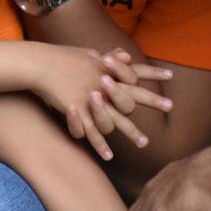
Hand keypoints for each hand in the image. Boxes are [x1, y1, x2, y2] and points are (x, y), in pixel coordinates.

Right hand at [31, 46, 171, 161]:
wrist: (40, 63)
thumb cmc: (60, 57)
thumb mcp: (87, 53)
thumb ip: (105, 56)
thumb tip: (120, 53)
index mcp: (106, 70)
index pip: (134, 71)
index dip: (152, 73)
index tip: (170, 75)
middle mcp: (103, 84)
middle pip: (132, 95)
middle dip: (153, 101)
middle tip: (170, 106)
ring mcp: (92, 98)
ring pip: (116, 119)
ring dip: (130, 132)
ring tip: (144, 143)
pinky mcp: (78, 110)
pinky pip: (91, 132)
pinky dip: (100, 145)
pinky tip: (109, 157)